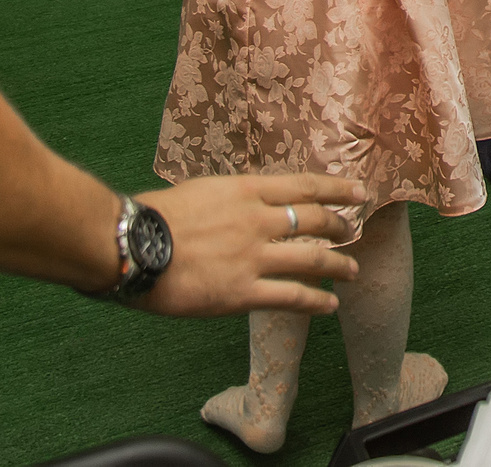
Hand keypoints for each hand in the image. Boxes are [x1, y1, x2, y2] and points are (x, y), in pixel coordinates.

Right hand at [133, 173, 367, 317]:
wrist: (132, 245)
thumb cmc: (155, 217)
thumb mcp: (201, 191)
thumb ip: (231, 199)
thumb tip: (245, 203)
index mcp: (246, 190)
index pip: (305, 186)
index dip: (337, 189)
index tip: (358, 190)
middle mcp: (258, 220)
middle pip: (316, 220)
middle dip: (340, 225)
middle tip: (353, 230)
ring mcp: (253, 257)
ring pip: (313, 259)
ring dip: (338, 265)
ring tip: (352, 271)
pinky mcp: (243, 293)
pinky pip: (291, 297)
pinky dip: (316, 301)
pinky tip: (329, 305)